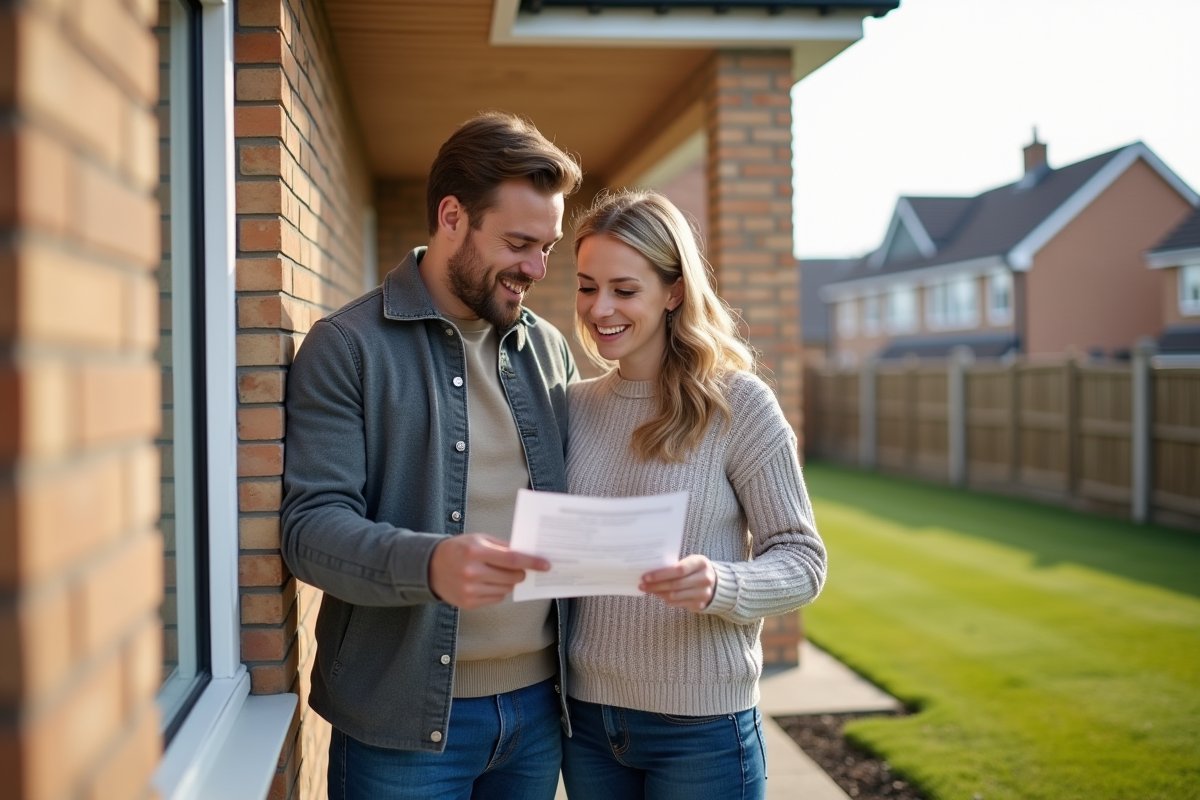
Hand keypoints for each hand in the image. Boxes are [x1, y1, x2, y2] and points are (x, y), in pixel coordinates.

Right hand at [428, 534, 549, 609]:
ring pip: (506, 589)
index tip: (545, 565)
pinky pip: (496, 598)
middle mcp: (472, 572)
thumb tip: (527, 554)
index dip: (532, 562)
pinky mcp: (469, 602)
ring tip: (497, 573)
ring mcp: (470, 590)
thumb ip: (502, 546)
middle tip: (519, 568)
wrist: (430, 567)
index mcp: (476, 551)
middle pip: (512, 577)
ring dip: (509, 582)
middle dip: (520, 573)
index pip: (512, 559)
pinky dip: (498, 591)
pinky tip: (487, 582)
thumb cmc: (458, 549)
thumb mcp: (478, 539)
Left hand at [640, 555, 716, 611]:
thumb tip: (651, 573)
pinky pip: (678, 604)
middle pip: (675, 585)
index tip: (646, 577)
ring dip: (658, 593)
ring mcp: (703, 594)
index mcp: (701, 563)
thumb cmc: (696, 569)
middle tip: (642, 585)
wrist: (715, 583)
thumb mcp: (690, 562)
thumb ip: (675, 566)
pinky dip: (666, 599)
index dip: (661, 575)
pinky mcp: (699, 605)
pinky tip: (659, 594)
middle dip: (655, 586)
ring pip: (675, 596)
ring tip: (648, 590)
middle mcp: (705, 579)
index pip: (678, 570)